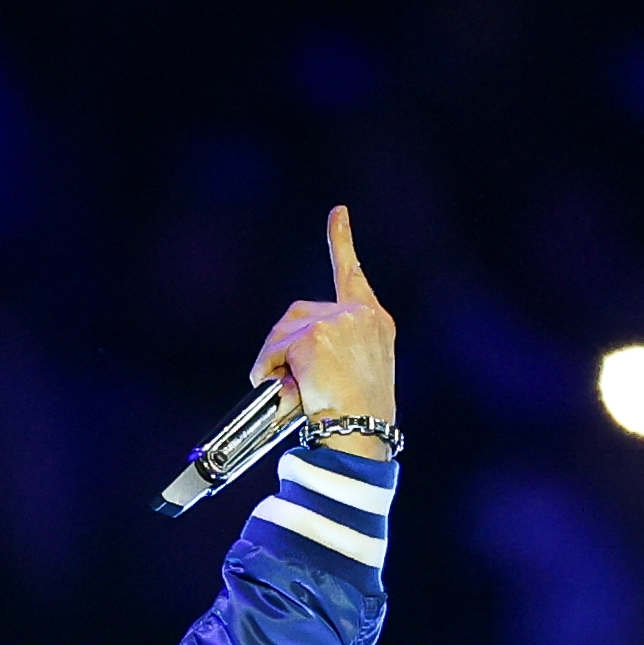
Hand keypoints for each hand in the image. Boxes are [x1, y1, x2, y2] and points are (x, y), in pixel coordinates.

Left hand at [249, 207, 397, 451]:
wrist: (362, 431)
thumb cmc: (358, 419)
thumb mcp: (357, 377)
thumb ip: (333, 354)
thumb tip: (283, 366)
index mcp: (375, 322)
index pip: (352, 274)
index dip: (341, 241)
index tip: (337, 213)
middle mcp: (360, 314)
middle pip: (299, 313)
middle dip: (283, 344)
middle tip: (286, 381)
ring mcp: (339, 320)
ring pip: (283, 332)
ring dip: (274, 360)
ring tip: (291, 391)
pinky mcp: (317, 334)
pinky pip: (274, 349)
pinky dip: (268, 371)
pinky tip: (286, 391)